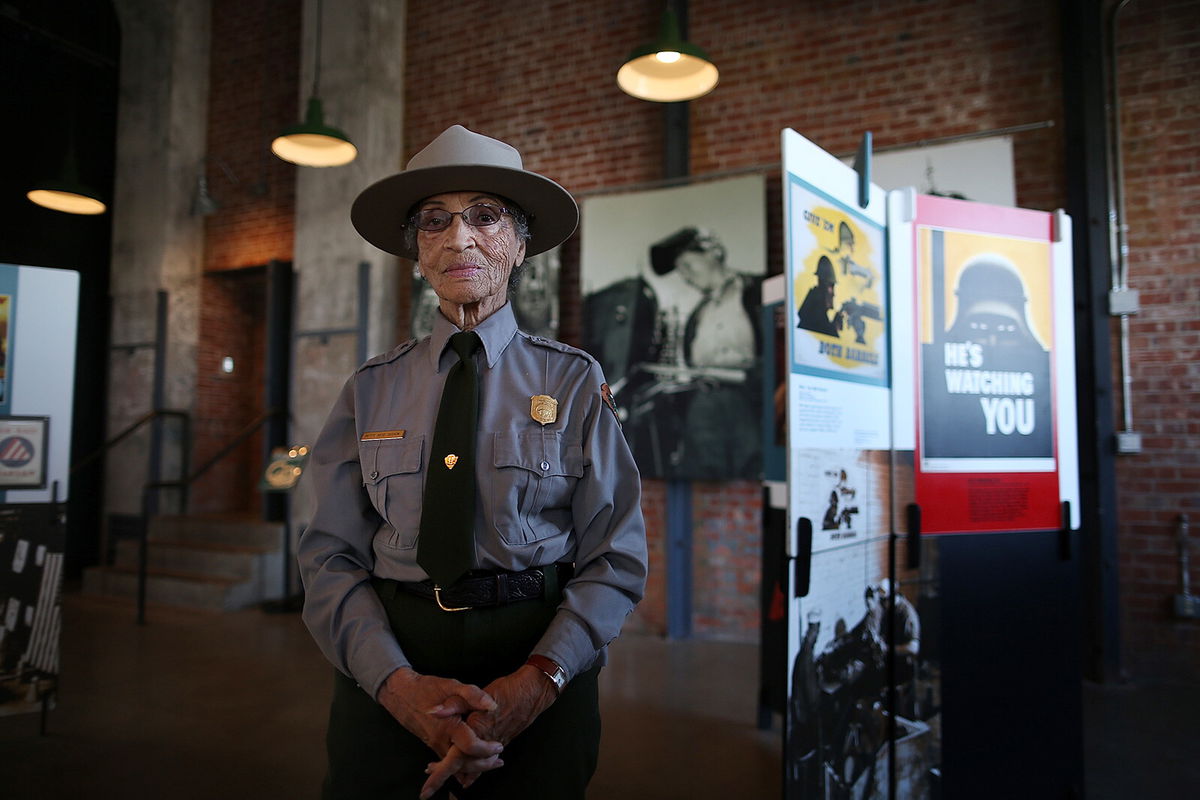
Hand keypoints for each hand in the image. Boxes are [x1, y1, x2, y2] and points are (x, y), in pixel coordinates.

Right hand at [375, 667, 504, 793]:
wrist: (402, 694)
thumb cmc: (427, 688)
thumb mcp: (451, 685)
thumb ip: (473, 695)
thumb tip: (492, 705)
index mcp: (448, 725)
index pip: (471, 746)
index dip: (487, 748)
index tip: (499, 746)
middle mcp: (441, 740)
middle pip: (464, 762)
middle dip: (483, 765)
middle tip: (499, 761)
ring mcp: (435, 745)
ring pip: (456, 765)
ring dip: (474, 767)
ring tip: (491, 762)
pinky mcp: (433, 746)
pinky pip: (448, 761)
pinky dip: (461, 764)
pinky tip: (473, 763)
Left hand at [420, 664, 558, 795]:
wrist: (532, 692)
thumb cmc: (505, 690)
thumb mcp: (474, 691)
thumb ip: (453, 704)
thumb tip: (433, 712)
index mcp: (476, 732)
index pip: (454, 759)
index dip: (440, 773)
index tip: (427, 787)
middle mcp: (485, 743)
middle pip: (463, 767)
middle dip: (444, 774)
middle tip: (429, 778)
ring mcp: (494, 744)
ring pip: (474, 766)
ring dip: (457, 770)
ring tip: (440, 770)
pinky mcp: (500, 741)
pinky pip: (485, 762)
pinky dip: (474, 770)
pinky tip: (468, 776)